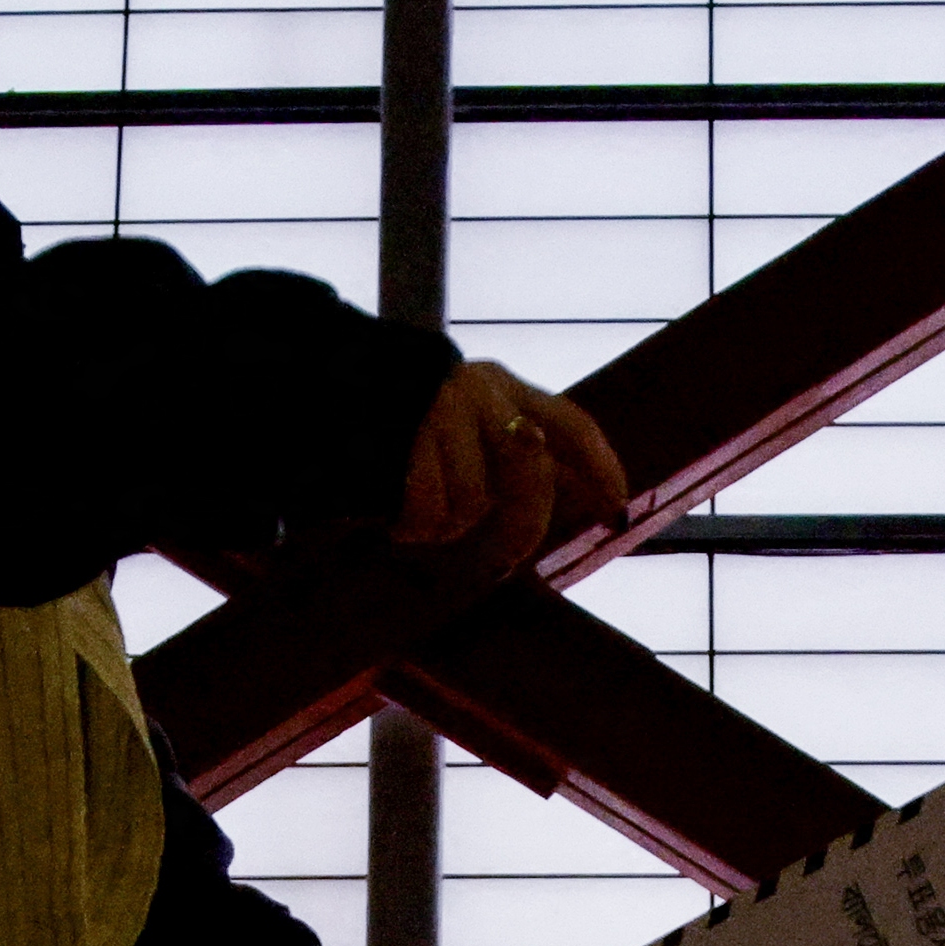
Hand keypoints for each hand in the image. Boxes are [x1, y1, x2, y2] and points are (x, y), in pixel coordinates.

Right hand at [393, 361, 624, 565]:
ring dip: (449, 527)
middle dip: (522, 526)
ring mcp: (438, 411)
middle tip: (504, 559)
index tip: (615, 506)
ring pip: (473, 501)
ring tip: (425, 518)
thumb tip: (598, 496)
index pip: (570, 423)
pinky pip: (428, 511)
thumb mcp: (477, 427)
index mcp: (504, 386)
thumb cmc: (417, 429)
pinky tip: (401, 523)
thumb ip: (529, 456)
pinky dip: (416, 528)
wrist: (330, 389)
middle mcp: (479, 391)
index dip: (600, 466)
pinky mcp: (400, 440)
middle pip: (530, 472)